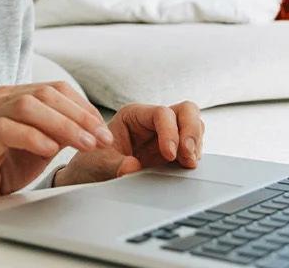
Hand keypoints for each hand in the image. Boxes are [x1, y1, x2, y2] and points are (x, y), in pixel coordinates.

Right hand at [0, 82, 112, 204]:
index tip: (102, 129)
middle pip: (43, 94)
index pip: (53, 89)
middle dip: (78, 116)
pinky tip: (50, 150)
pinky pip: (4, 130)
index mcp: (10, 98)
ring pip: (26, 107)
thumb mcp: (39, 146)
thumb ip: (60, 131)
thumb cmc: (0, 165)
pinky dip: (32, 137)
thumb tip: (93, 128)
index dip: (83, 106)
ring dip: (62, 125)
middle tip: (100, 138)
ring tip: (84, 144)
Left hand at [55, 102, 204, 186]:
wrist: (92, 176)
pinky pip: (194, 146)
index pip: (162, 113)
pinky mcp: (174, 150)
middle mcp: (152, 121)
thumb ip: (115, 165)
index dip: (170, 132)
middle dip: (191, 132)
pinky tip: (186, 167)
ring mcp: (166, 134)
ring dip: (196, 145)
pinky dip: (195, 155)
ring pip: (195, 126)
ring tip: (187, 164)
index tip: (169, 155)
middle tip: (188, 156)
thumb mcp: (99, 165)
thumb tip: (132, 167)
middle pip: (186, 111)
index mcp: (133, 115)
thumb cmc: (93, 163)